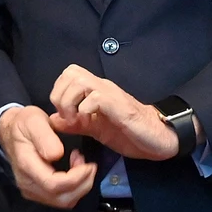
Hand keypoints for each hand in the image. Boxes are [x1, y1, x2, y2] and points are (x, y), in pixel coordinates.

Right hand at [0, 104, 94, 208]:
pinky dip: (74, 188)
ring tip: (82, 164)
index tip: (88, 164)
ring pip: (64, 202)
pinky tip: (75, 170)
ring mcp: (32, 191)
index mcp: (26, 166)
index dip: (76, 178)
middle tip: (89, 164)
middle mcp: (27, 184)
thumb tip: (58, 155)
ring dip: (80, 186)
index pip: (53, 185)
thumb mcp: (34, 120)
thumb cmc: (24, 124)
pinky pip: (61, 198)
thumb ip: (45, 138)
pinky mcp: (38, 192)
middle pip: (62, 199)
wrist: (10, 131)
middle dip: (83, 184)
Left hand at [45, 65, 177, 160]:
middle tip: (67, 117)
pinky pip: (95, 98)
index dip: (58, 91)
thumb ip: (75, 123)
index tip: (63, 114)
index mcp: (96, 90)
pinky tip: (88, 123)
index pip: (68, 74)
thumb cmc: (129, 133)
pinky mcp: (119, 106)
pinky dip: (84, 111)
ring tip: (76, 121)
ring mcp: (111, 95)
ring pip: (79, 81)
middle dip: (60, 95)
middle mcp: (102, 87)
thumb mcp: (95, 129)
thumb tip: (53, 120)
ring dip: (70, 102)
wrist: (158, 139)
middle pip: (70, 72)